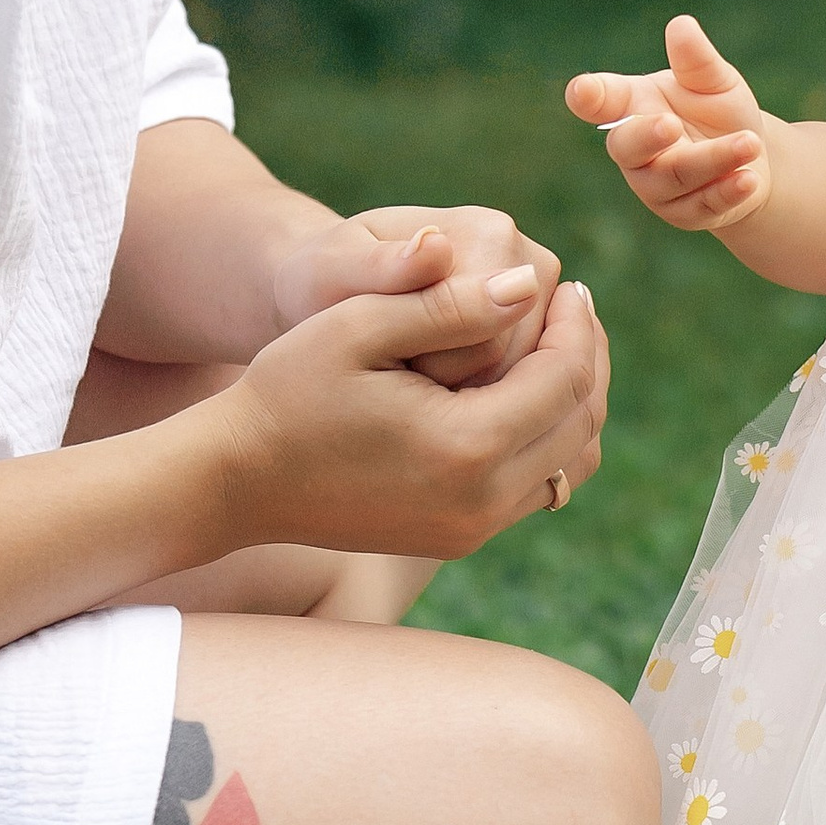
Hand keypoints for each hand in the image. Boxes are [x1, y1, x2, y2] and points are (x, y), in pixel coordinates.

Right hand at [215, 242, 608, 558]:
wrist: (237, 478)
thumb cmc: (288, 390)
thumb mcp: (361, 325)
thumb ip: (451, 303)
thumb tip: (531, 285)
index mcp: (466, 447)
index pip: (564, 378)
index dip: (578, 326)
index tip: (571, 286)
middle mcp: (481, 502)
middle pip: (580, 424)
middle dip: (588, 360)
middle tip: (575, 310)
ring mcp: (472, 531)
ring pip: (569, 464)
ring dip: (575, 402)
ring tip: (558, 346)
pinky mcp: (458, 539)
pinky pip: (536, 487)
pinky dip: (547, 437)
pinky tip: (522, 390)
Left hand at [271, 201, 561, 389]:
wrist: (335, 292)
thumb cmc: (324, 283)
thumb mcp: (333, 276)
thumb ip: (382, 266)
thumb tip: (436, 249)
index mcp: (491, 233)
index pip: (491, 338)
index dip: (434, 370)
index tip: (381, 366)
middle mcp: (530, 263)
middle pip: (514, 364)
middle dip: (452, 386)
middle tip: (391, 379)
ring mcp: (540, 302)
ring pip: (522, 385)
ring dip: (465, 399)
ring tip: (408, 385)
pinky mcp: (534, 335)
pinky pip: (521, 395)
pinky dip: (478, 404)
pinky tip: (432, 397)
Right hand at [567, 17, 771, 232]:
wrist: (750, 159)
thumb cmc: (718, 112)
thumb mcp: (714, 82)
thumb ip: (696, 59)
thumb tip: (682, 25)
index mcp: (632, 106)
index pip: (602, 101)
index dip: (588, 96)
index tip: (582, 90)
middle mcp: (636, 149)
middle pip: (627, 147)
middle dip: (646, 136)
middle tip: (669, 123)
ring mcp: (656, 186)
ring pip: (675, 176)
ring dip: (713, 159)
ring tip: (749, 141)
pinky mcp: (685, 213)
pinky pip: (703, 205)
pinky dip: (728, 191)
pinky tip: (749, 178)